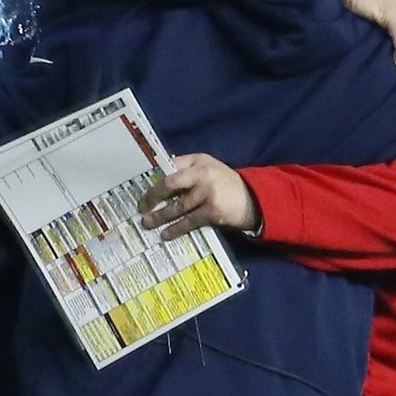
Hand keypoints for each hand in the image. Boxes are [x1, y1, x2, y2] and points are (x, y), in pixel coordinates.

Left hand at [139, 152, 259, 239]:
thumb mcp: (210, 168)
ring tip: (147, 223)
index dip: (155, 175)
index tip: (141, 185)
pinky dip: (175, 229)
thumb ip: (189, 169)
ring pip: (177, 206)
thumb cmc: (226, 183)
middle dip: (153, 195)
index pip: (171, 165)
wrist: (253, 198)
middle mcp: (201, 173)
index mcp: (198, 161)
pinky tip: (166, 234)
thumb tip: (163, 175)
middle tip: (141, 205)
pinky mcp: (212, 211)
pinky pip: (189, 221)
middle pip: (170, 183)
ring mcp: (206, 192)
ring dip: (160, 216)